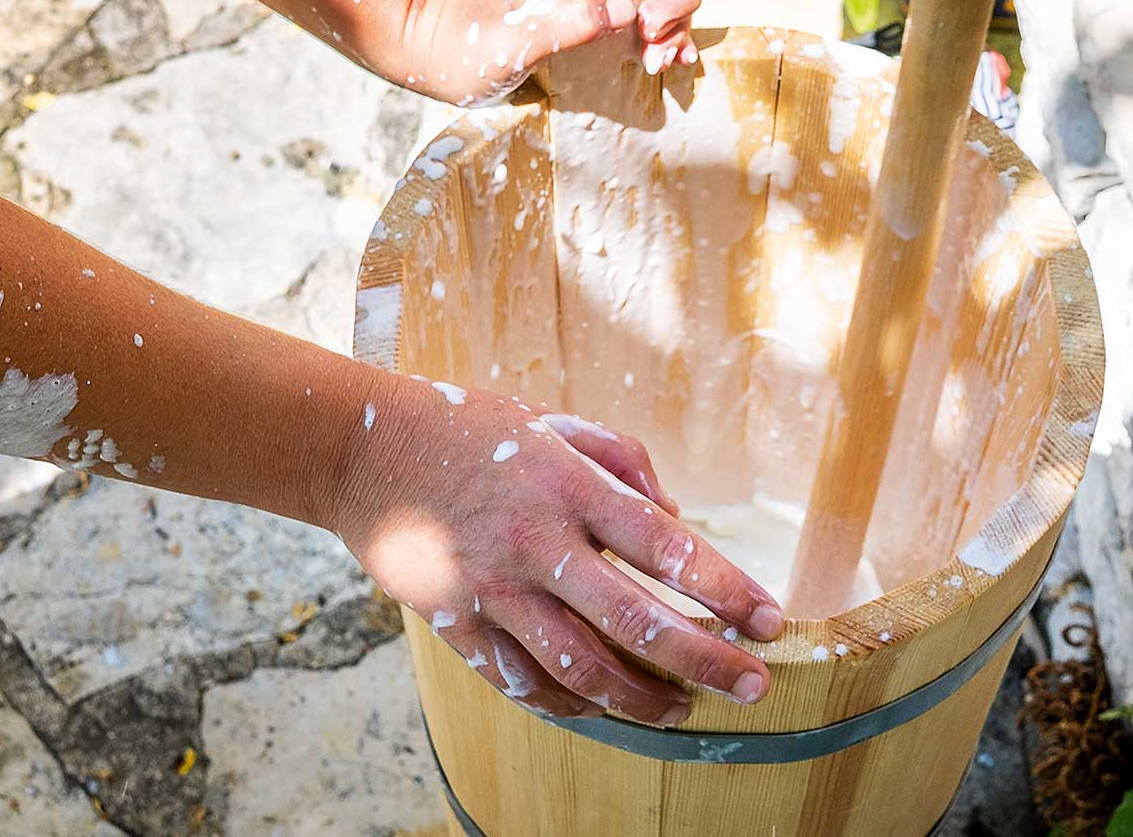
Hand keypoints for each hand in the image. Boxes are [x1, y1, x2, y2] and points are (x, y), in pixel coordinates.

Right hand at [329, 377, 782, 725]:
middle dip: (705, 660)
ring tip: (682, 711)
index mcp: (571, 487)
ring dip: (641, 699)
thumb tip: (674, 519)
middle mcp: (539, 543)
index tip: (770, 620)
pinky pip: (521, 682)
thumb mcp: (555, 421)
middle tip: (753, 685)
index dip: (725, 588)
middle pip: (636, 621)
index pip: (667, 547)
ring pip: (580, 667)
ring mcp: (495, 589)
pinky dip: (569, 704)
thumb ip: (625, 462)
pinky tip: (603, 709)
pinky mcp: (457, 622)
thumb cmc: (471, 429)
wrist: (362, 449)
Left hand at [390, 0, 704, 107]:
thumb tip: (625, 9)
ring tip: (658, 58)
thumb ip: (560, 23)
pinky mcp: (597, 17)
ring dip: (679, 21)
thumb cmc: (455, 41)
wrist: (428, 56)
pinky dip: (670, 38)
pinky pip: (649, 19)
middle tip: (654, 32)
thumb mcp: (503, 39)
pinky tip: (672, 61)